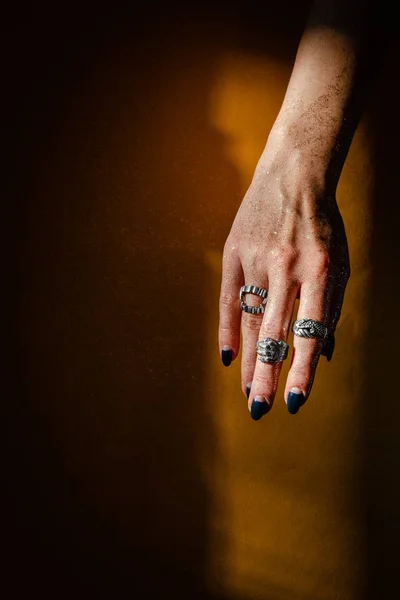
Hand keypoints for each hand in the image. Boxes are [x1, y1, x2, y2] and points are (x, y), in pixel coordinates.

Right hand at [218, 129, 349, 417]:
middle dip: (266, 374)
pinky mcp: (233, 252)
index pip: (310, 331)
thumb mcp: (339, 263)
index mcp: (319, 270)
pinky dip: (227, 330)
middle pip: (272, 331)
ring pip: (248, 320)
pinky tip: (228, 357)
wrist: (292, 176)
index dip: (302, 369)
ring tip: (246, 392)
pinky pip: (228, 299)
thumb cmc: (322, 225)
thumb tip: (323, 354)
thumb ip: (331, 308)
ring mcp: (255, 258)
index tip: (295, 402)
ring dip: (248, 359)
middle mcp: (286, 267)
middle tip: (259, 410)